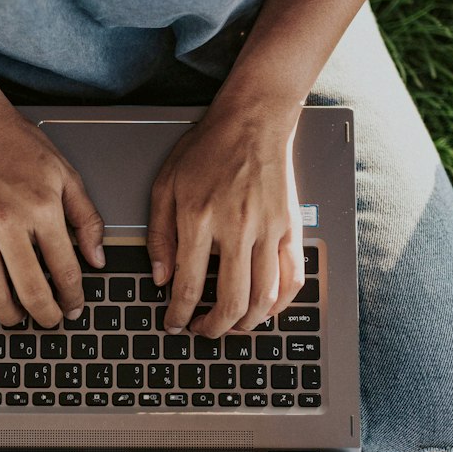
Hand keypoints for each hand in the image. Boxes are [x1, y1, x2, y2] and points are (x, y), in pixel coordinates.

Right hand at [0, 96, 105, 326]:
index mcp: (41, 210)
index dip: (74, 297)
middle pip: (31, 290)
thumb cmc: (17, 143)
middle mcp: (8, 224)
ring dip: (11, 316)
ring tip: (21, 320)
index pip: (64, 270)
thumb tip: (97, 258)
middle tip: (52, 321)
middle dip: (47, 315)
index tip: (75, 307)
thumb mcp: (65, 174)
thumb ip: (86, 218)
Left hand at [147, 106, 304, 337]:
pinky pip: (293, 278)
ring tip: (232, 326)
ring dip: (247, 323)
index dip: (180, 316)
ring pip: (265, 297)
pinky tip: (266, 309)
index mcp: (200, 219)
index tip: (175, 324)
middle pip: (232, 301)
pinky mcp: (291, 227)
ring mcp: (269, 230)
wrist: (253, 120)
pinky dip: (281, 303)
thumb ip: (159, 234)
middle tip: (202, 331)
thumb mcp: (166, 185)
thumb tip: (161, 277)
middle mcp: (237, 229)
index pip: (189, 286)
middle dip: (214, 328)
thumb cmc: (207, 148)